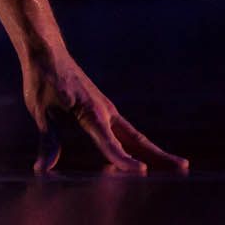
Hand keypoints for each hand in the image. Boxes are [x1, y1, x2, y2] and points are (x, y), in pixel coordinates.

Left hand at [23, 54, 188, 172]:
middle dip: (159, 155)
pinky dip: (136, 143)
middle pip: (136, 139)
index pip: (110, 142)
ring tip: (173, 164)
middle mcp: (105, 112)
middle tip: (184, 168)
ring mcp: (106, 109)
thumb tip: (42, 169)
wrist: (47, 51)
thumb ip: (48, 141)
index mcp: (91, 113)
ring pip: (134, 135)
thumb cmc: (42, 79)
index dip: (123, 159)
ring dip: (153, 150)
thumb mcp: (40, 111)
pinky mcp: (102, 107)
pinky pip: (124, 130)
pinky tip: (139, 152)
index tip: (142, 172)